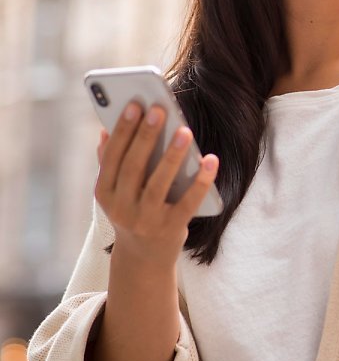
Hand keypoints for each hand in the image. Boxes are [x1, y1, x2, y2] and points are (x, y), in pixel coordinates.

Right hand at [94, 102, 219, 266]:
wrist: (144, 256)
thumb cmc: (133, 210)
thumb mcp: (115, 191)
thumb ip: (110, 162)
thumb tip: (105, 129)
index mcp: (104, 193)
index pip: (112, 157)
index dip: (123, 131)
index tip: (134, 105)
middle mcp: (121, 208)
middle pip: (133, 167)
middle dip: (146, 137)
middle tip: (159, 110)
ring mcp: (145, 220)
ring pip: (158, 184)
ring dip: (172, 156)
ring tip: (185, 131)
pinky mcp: (171, 228)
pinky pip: (188, 202)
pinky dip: (201, 180)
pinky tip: (211, 159)